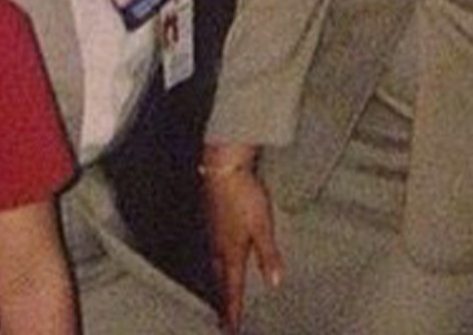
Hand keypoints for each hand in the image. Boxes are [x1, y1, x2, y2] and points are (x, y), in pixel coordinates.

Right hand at [202, 144, 283, 330]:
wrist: (222, 167)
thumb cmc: (244, 196)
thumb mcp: (263, 226)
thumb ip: (269, 255)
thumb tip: (275, 282)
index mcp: (231, 250)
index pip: (232, 286)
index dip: (232, 308)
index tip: (231, 326)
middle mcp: (218, 244)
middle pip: (220, 279)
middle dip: (222, 299)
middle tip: (224, 317)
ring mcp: (212, 231)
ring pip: (214, 264)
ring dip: (218, 281)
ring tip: (220, 293)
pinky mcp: (211, 219)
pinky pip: (211, 249)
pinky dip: (216, 263)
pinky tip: (218, 258)